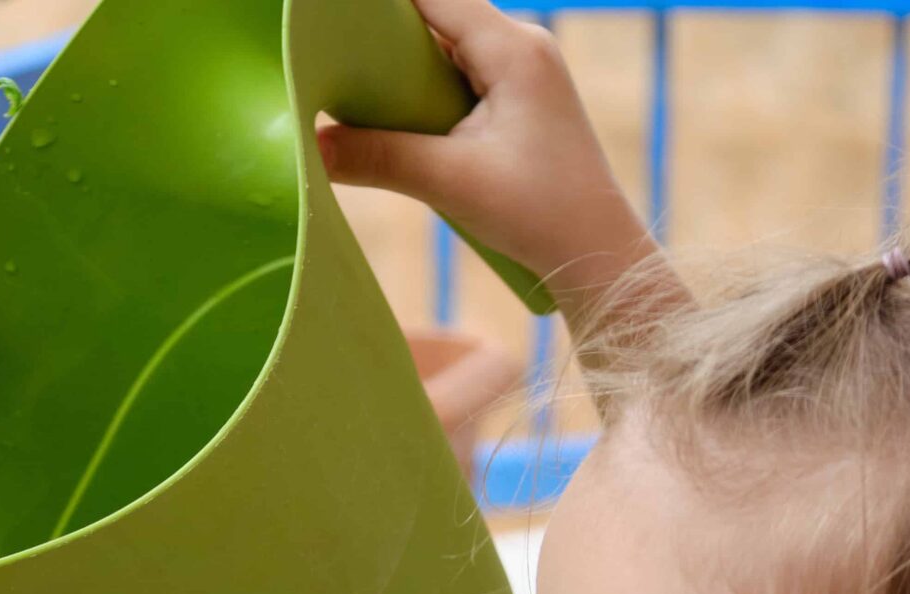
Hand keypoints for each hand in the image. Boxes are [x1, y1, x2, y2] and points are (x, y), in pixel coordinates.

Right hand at [317, 0, 671, 346]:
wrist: (596, 253)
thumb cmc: (539, 213)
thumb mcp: (449, 183)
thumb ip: (378, 157)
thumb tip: (312, 144)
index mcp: (513, 49)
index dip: (380, 6)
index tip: (332, 21)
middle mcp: (522, 47)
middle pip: (436, 19)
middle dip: (384, 42)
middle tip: (333, 69)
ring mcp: (523, 73)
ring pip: (444, 52)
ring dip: (403, 75)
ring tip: (356, 99)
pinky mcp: (517, 102)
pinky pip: (458, 79)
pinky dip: (424, 96)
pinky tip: (395, 123)